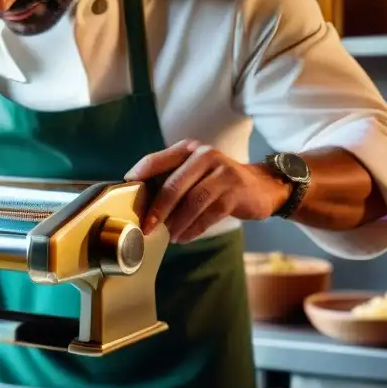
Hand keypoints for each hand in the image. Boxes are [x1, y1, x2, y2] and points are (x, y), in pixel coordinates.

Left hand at [125, 140, 291, 242]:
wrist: (261, 186)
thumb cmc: (216, 182)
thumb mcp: (194, 173)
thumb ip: (169, 180)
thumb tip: (139, 201)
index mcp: (188, 150)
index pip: (155, 160)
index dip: (138, 178)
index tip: (125, 197)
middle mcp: (205, 156)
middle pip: (173, 186)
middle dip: (157, 210)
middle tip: (146, 228)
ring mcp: (223, 173)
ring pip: (192, 202)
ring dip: (176, 223)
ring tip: (169, 235)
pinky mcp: (236, 192)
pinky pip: (209, 215)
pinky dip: (193, 229)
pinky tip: (184, 237)